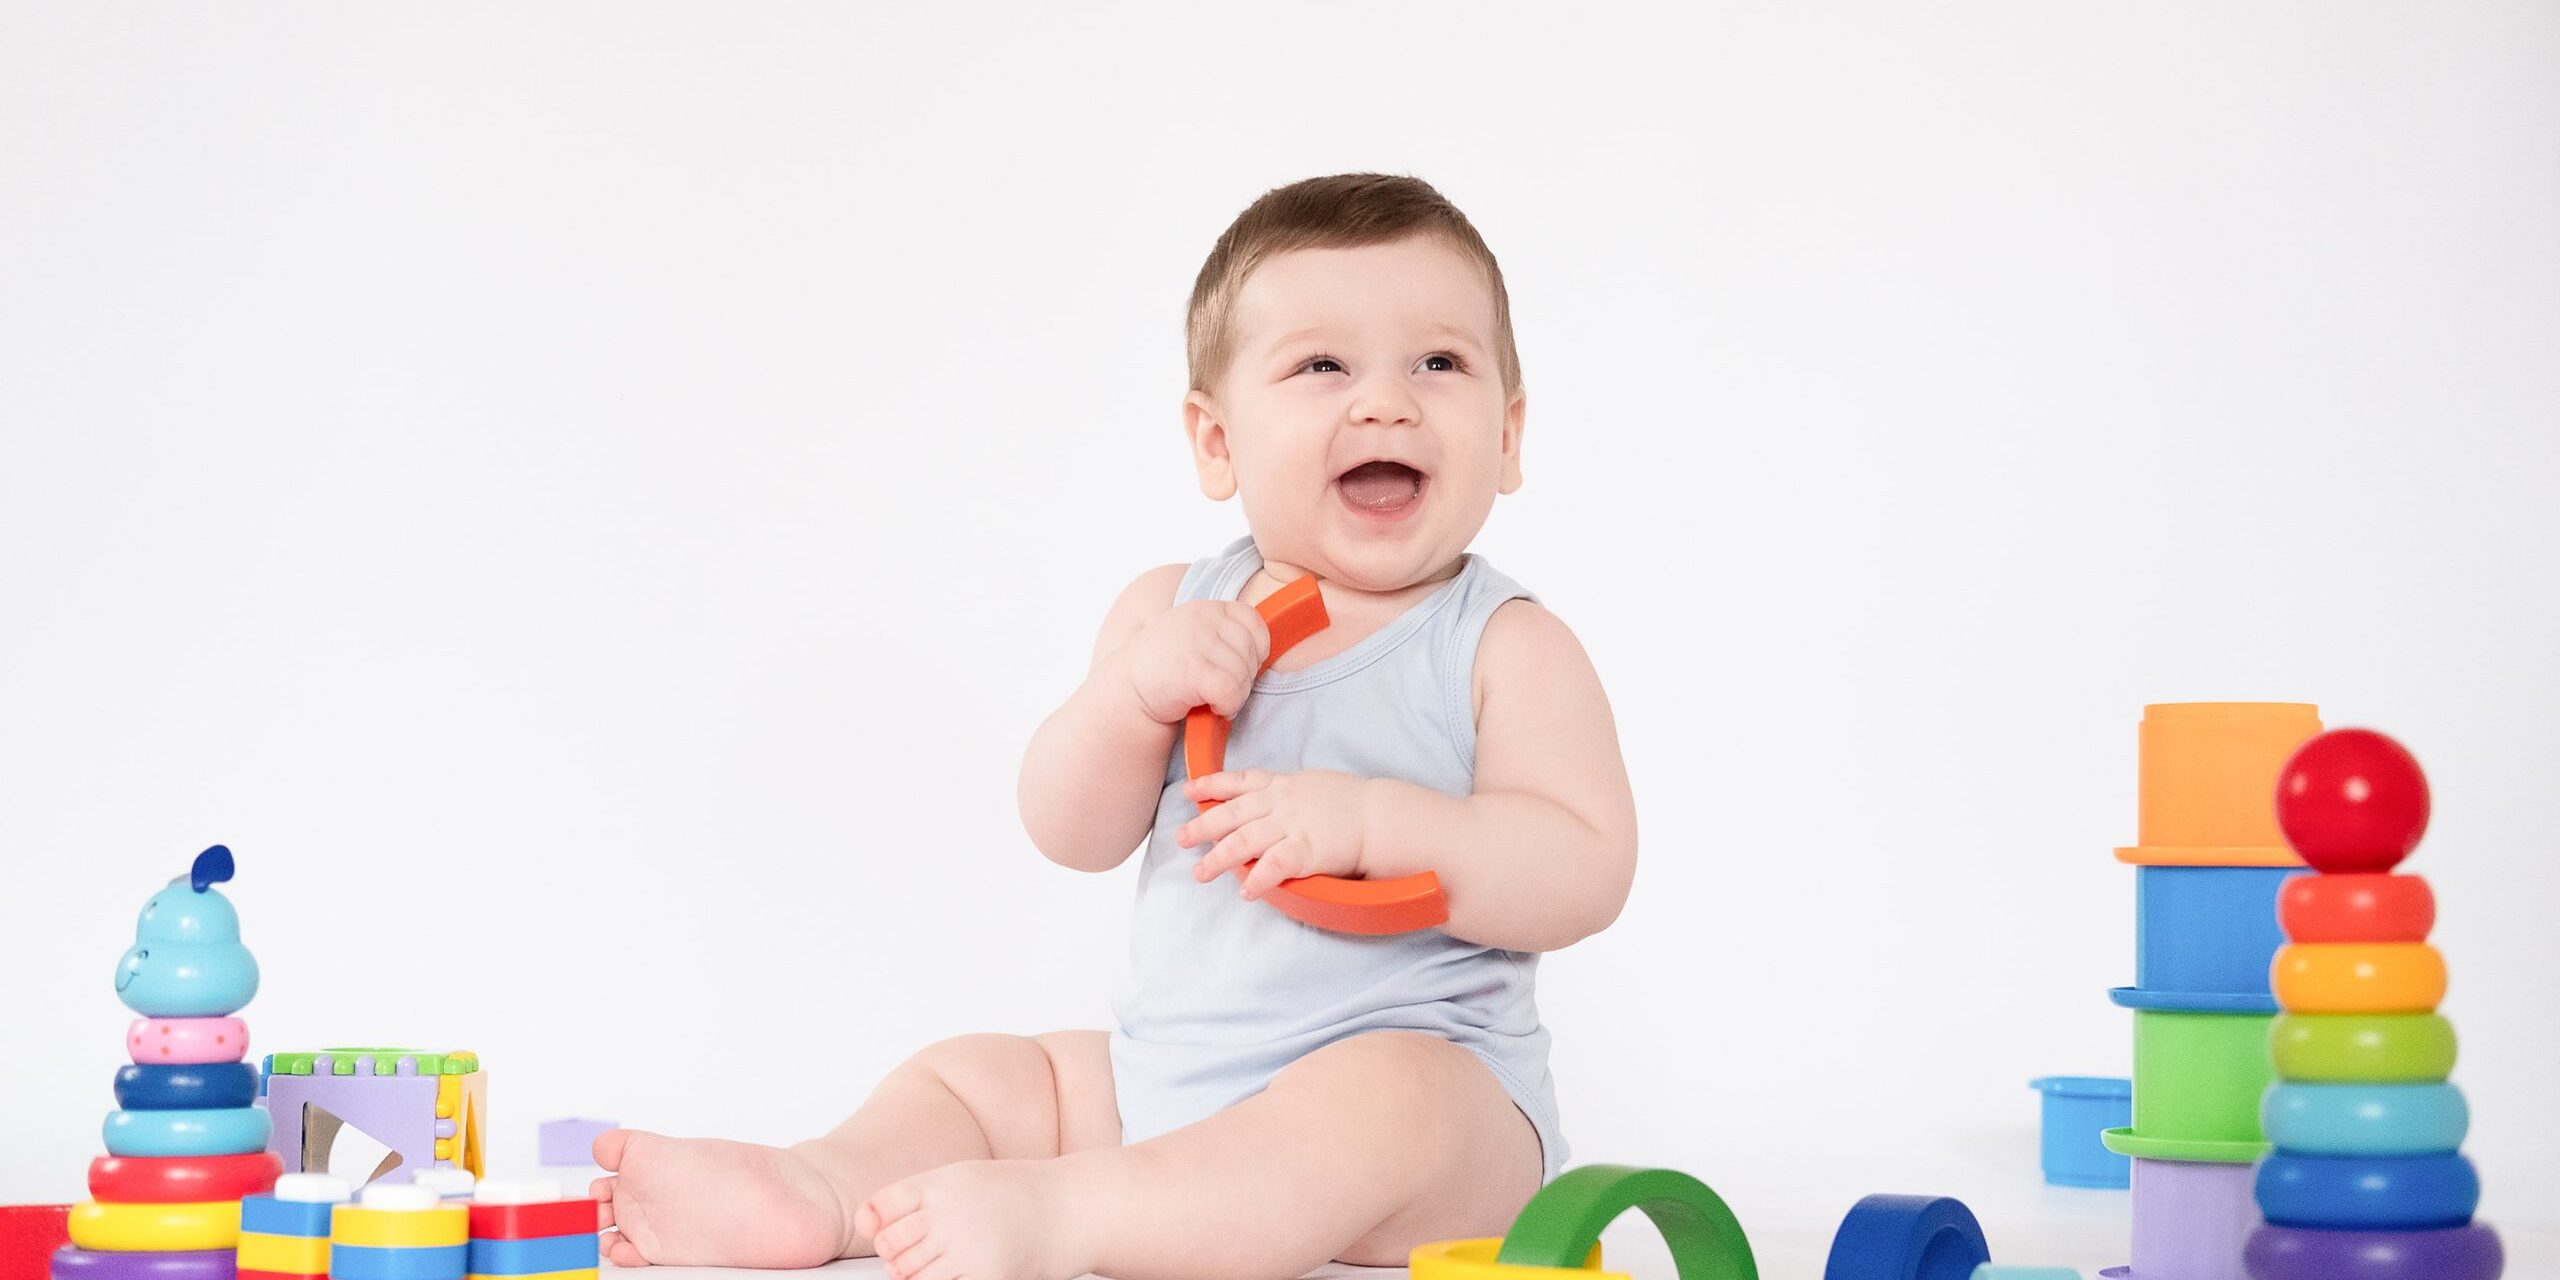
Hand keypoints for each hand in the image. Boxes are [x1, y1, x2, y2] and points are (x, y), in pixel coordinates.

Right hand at [1116, 600, 1270, 724]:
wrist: (1126, 692)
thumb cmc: (1164, 668)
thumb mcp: (1193, 635)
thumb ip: (1223, 632)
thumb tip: (1264, 650)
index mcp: (1208, 608)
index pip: (1254, 622)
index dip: (1254, 650)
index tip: (1235, 666)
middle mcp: (1204, 619)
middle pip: (1252, 653)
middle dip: (1242, 679)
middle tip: (1218, 689)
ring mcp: (1199, 642)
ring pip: (1244, 676)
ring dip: (1234, 697)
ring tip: (1210, 699)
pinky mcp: (1195, 670)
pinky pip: (1232, 692)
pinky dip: (1226, 707)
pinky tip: (1209, 707)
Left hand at [1177, 769, 1375, 899]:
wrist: (1382, 817)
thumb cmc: (1355, 803)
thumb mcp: (1316, 785)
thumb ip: (1292, 793)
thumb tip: (1273, 802)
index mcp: (1284, 785)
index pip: (1240, 782)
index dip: (1211, 785)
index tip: (1189, 790)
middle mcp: (1282, 803)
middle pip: (1233, 813)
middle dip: (1203, 826)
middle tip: (1181, 838)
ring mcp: (1293, 826)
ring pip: (1244, 840)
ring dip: (1218, 858)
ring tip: (1200, 873)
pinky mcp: (1307, 850)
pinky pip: (1275, 866)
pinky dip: (1258, 879)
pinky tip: (1246, 892)